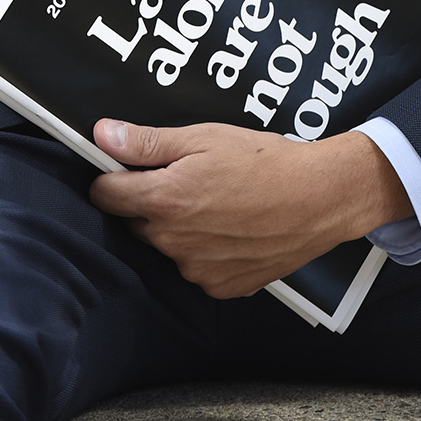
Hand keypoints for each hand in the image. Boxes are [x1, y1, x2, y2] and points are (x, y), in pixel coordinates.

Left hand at [88, 119, 410, 296]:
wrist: (319, 198)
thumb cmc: (264, 161)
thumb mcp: (203, 137)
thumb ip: (146, 142)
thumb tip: (102, 134)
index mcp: (163, 200)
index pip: (105, 195)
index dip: (111, 175)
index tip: (127, 166)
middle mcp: (173, 242)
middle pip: (137, 221)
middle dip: (150, 200)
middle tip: (189, 177)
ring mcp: (197, 269)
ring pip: (168, 245)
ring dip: (180, 227)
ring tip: (219, 200)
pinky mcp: (222, 286)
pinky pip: (198, 267)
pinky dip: (207, 249)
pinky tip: (232, 226)